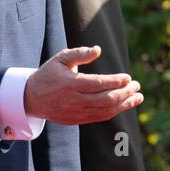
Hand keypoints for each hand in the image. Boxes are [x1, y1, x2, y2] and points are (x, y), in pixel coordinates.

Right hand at [23, 45, 143, 124]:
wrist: (31, 98)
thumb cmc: (49, 74)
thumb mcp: (61, 59)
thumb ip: (79, 54)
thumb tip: (98, 50)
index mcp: (71, 84)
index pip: (98, 84)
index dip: (116, 81)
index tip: (128, 77)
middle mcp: (75, 100)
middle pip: (106, 99)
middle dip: (125, 93)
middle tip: (137, 86)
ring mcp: (77, 112)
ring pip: (106, 111)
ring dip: (124, 104)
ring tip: (138, 96)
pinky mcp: (78, 120)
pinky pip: (100, 117)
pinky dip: (115, 111)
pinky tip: (125, 104)